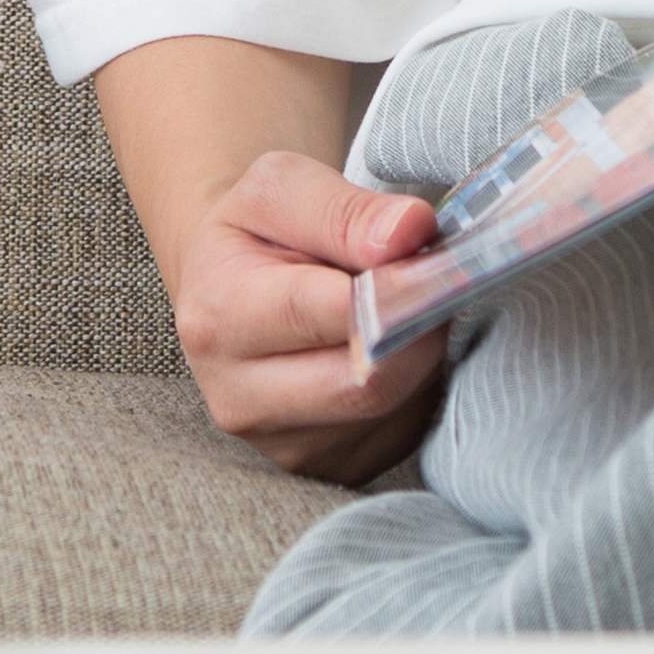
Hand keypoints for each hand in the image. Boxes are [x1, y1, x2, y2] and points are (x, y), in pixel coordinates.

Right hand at [169, 151, 450, 482]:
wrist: (228, 287)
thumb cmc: (257, 233)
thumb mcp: (280, 186)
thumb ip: (346, 209)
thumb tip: (410, 234)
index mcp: (217, 319)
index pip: (324, 314)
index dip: (393, 284)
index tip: (435, 255)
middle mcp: (240, 399)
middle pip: (368, 380)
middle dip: (418, 326)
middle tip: (436, 278)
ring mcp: (285, 446)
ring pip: (394, 407)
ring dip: (421, 353)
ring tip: (406, 305)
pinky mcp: (331, 466)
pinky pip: (403, 430)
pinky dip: (417, 386)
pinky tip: (395, 348)